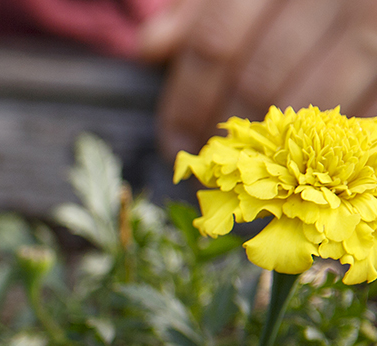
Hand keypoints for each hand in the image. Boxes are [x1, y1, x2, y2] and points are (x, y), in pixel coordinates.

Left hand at [140, 0, 376, 155]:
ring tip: (255, 171)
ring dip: (274, 148)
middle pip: (256, 79)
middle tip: (215, 166)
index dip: (187, 102)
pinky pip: (366, 111)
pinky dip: (331, 143)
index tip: (176, 143)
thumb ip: (202, 12)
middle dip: (228, 132)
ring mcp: (370, 21)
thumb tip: (150, 48)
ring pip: (308, 101)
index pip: (213, 43)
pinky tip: (309, 163)